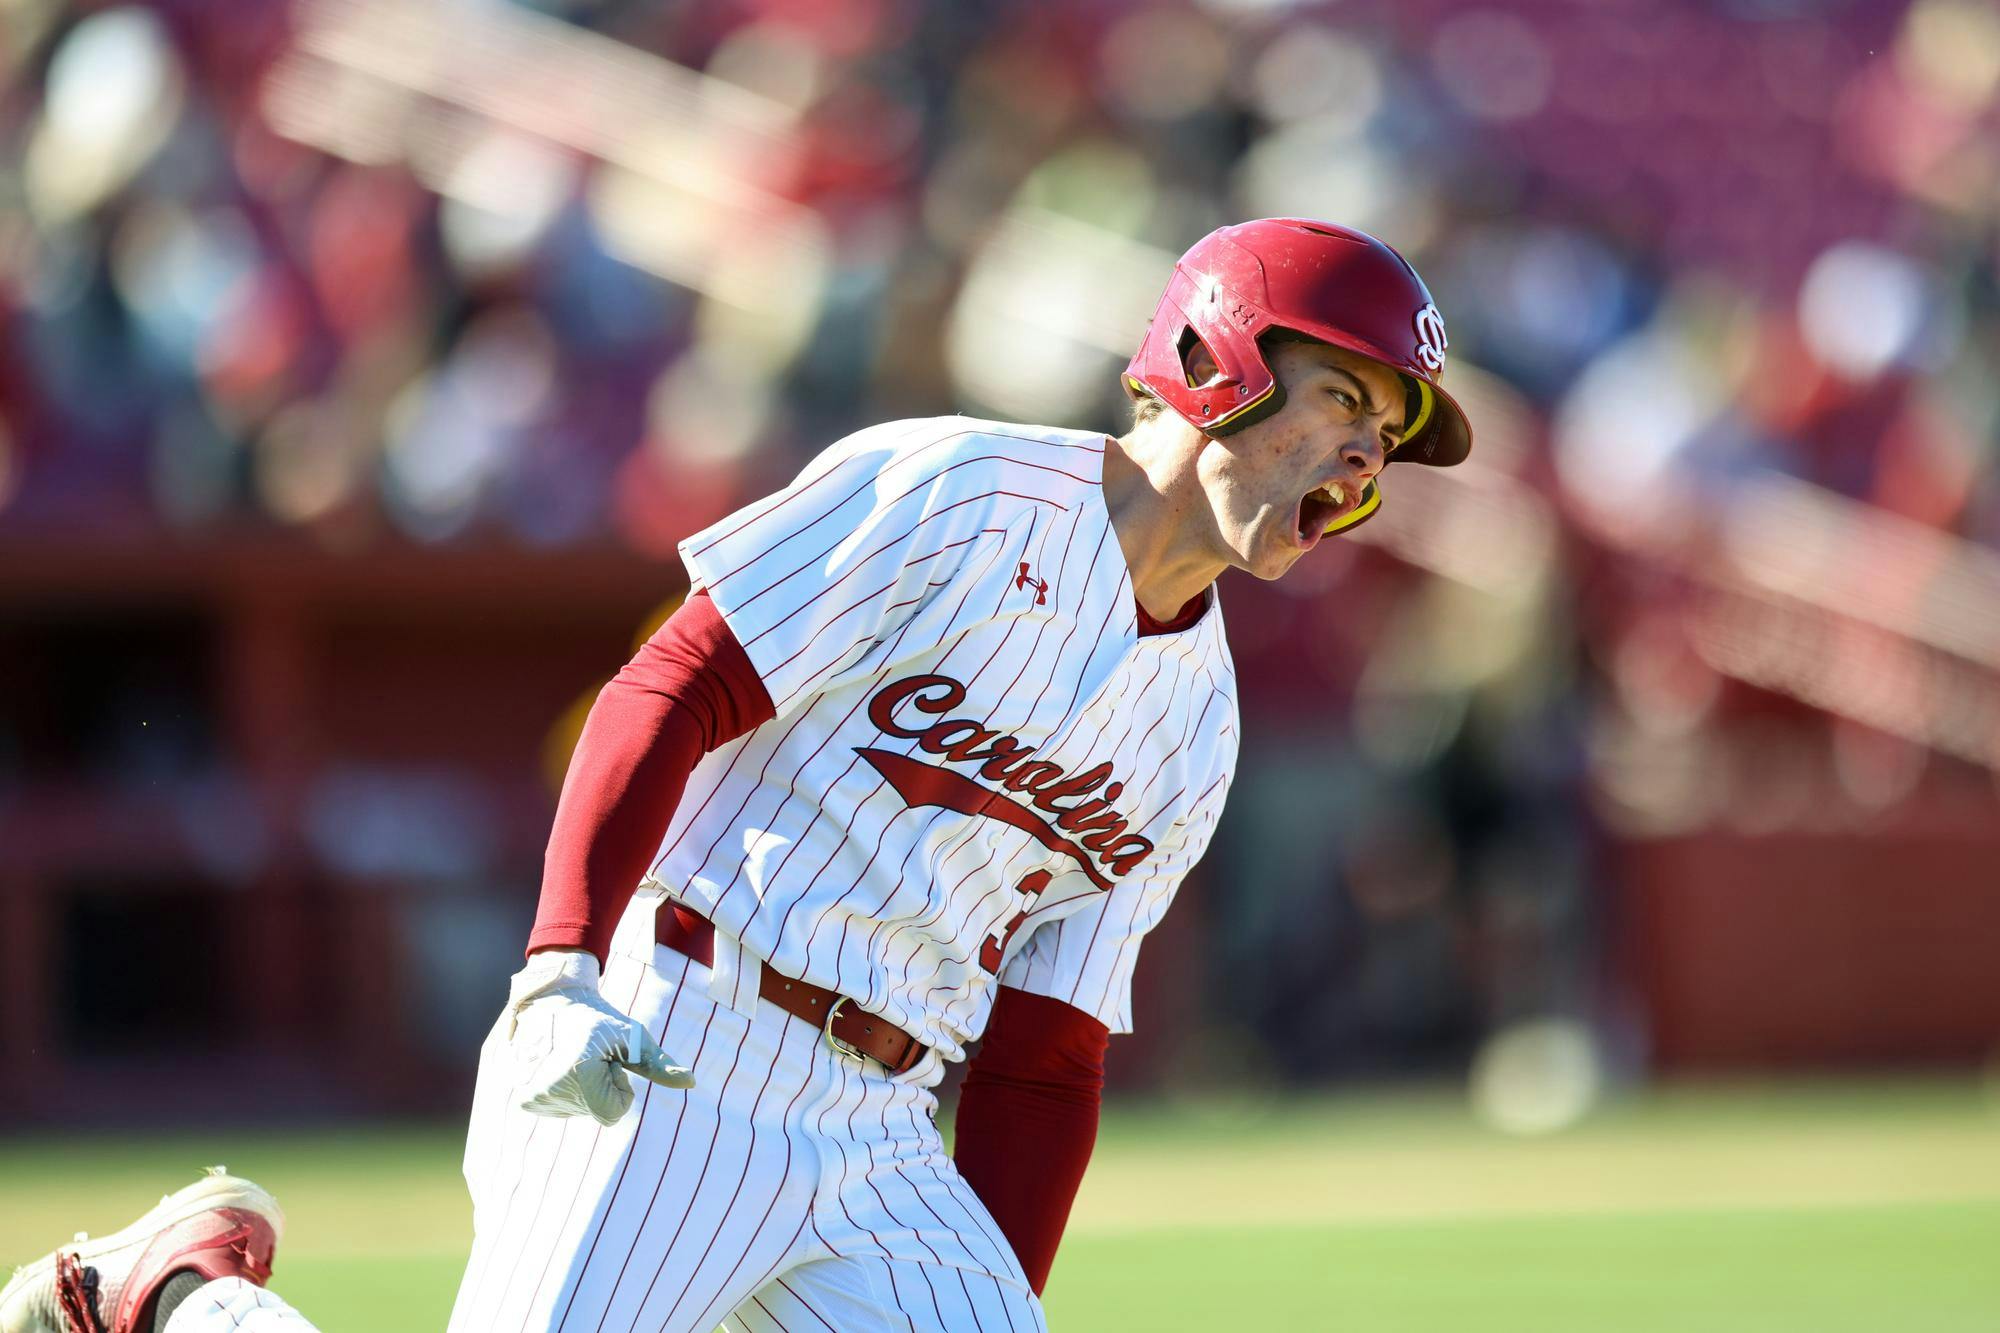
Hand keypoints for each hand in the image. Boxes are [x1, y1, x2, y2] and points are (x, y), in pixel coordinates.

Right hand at [504, 948, 694, 1123]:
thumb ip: (660, 1065)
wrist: (553, 999)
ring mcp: (531, 1097)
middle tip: (590, 1056)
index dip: (619, 1086)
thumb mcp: (633, 1037)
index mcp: (575, 1073)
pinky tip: (559, 1064)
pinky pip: (563, 1108)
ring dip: (585, 1089)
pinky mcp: (523, 1101)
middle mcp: (547, 1090)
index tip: (608, 1059)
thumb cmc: (601, 1018)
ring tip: (574, 1057)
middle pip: (596, 1113)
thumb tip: (692, 1082)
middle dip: (602, 1087)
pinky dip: (568, 1091)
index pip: (613, 1113)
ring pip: (581, 1111)